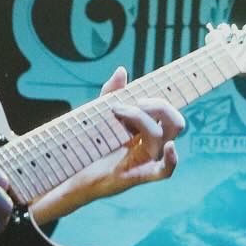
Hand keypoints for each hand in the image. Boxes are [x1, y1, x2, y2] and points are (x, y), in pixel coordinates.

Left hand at [31, 67, 183, 222]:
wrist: (71, 171)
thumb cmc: (88, 144)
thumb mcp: (99, 114)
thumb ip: (111, 93)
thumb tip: (121, 70)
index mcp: (147, 130)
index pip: (167, 112)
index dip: (160, 101)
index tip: (139, 95)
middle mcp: (152, 144)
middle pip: (174, 121)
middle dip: (158, 106)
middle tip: (134, 103)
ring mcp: (149, 160)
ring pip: (163, 136)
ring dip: (142, 119)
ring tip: (117, 112)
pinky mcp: (141, 175)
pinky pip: (166, 171)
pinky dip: (172, 159)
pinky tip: (170, 147)